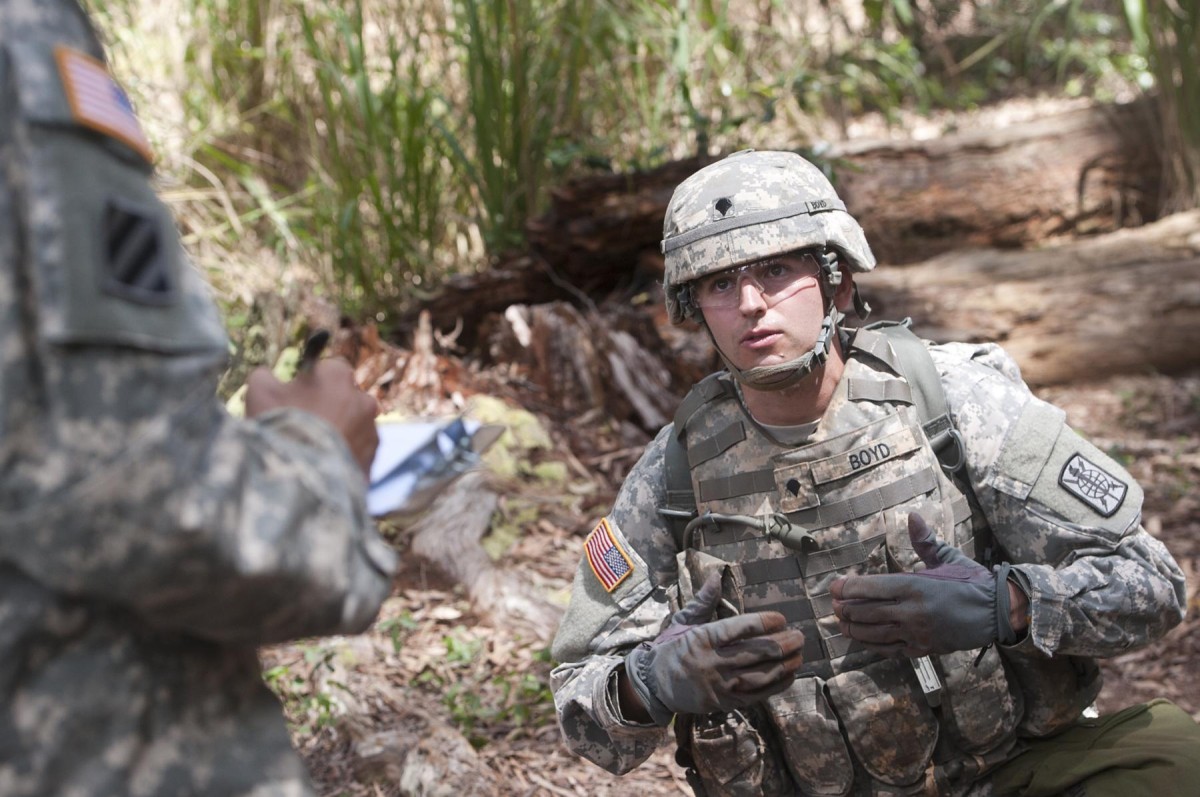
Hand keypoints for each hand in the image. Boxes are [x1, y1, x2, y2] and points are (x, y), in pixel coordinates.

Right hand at [245, 358, 379, 476]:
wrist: (301, 479)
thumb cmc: (281, 428)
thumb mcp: (260, 393)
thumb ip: (265, 376)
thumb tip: (266, 375)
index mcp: (339, 376)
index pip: (330, 369)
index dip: (312, 383)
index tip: (297, 398)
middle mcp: (363, 400)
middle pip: (345, 400)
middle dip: (329, 409)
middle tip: (303, 427)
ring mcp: (371, 432)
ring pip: (353, 428)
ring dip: (338, 435)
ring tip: (311, 452)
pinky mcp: (371, 461)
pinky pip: (356, 455)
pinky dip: (343, 459)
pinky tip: (321, 468)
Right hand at [623, 572, 805, 724]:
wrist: (654, 685)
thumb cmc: (671, 648)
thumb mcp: (683, 621)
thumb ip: (703, 601)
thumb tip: (716, 576)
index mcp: (702, 638)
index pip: (739, 628)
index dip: (764, 623)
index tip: (781, 618)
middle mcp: (712, 662)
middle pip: (755, 652)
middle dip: (782, 644)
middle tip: (800, 636)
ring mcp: (720, 685)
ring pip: (760, 675)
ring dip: (784, 665)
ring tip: (800, 655)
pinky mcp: (725, 703)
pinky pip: (756, 695)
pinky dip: (776, 685)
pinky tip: (789, 675)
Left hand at [830, 513, 1018, 656]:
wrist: (998, 612)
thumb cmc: (971, 582)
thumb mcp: (948, 557)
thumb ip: (925, 540)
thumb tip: (912, 515)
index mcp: (916, 586)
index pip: (871, 588)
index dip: (848, 588)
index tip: (834, 586)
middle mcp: (913, 612)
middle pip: (867, 613)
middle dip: (845, 609)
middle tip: (833, 604)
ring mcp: (917, 633)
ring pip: (875, 634)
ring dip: (854, 629)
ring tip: (841, 623)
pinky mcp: (923, 649)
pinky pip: (891, 649)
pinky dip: (872, 645)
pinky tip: (862, 640)